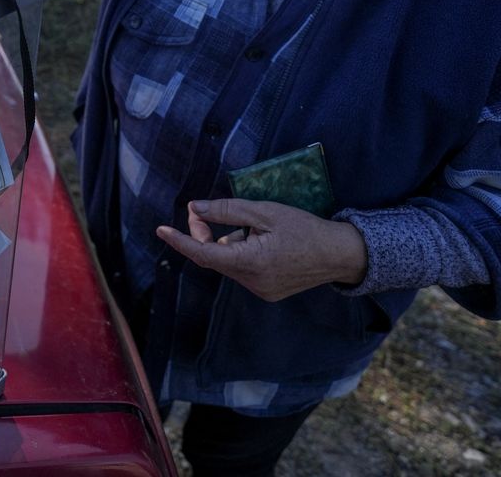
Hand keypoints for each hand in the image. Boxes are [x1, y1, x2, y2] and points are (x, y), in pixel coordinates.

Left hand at [156, 198, 367, 301]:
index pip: (203, 254)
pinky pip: (242, 270)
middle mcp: (252, 282)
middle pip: (214, 258)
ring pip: (228, 263)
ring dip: (227, 243)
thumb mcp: (265, 212)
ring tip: (252, 227)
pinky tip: (261, 241)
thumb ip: (227, 211)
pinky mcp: (268, 292)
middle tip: (202, 212)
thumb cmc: (304, 228)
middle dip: (203, 235)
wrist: (340, 254)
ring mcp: (260, 291)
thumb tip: (195, 208)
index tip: (161, 230)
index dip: (180, 241)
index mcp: (250, 262)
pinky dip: (241, 253)